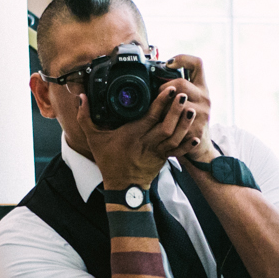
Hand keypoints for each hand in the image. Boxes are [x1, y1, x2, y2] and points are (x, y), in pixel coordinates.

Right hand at [83, 81, 201, 189]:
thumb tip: (81, 98)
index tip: (169, 89)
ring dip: (184, 124)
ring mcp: (157, 152)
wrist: (122, 188)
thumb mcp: (94, 139)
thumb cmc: (109, 162)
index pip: (149, 116)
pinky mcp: (164, 159)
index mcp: (131, 135)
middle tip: (184, 94)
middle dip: (176, 110)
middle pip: (165, 126)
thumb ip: (86, 117)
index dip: (161, 102)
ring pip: (174, 138)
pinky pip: (178, 152)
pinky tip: (196, 136)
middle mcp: (146, 143)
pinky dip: (187, 145)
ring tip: (191, 109)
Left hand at [161, 56, 217, 163]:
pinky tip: (160, 124)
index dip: (182, 59)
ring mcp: (202, 114)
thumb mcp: (187, 101)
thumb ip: (176, 89)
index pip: (197, 64)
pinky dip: (164, 121)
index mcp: (202, 88)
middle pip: (181, 83)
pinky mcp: (196, 129)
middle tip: (156, 97)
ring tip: (157, 112)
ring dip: (163, 107)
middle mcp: (205, 98)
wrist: (200, 148)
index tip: (168, 63)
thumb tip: (154, 76)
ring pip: (177, 102)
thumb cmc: (187, 121)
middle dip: (163, 89)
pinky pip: (175, 121)